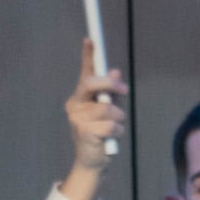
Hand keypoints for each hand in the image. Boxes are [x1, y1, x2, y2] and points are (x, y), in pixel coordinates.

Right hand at [62, 40, 127, 199]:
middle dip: (111, 85)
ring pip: (107, 109)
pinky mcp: (83, 133)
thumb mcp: (109, 111)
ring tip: (114, 128)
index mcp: (80, 96)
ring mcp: (77, 119)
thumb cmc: (102, 133)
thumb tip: (116, 72)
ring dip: (118, 119)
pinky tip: (111, 138)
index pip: (85, 72)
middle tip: (124, 90)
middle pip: (92, 84)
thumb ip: (111, 93)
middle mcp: (75, 104)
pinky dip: (117, 132)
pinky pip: (110, 126)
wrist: (92, 161)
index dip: (88, 55)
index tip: (91, 38)